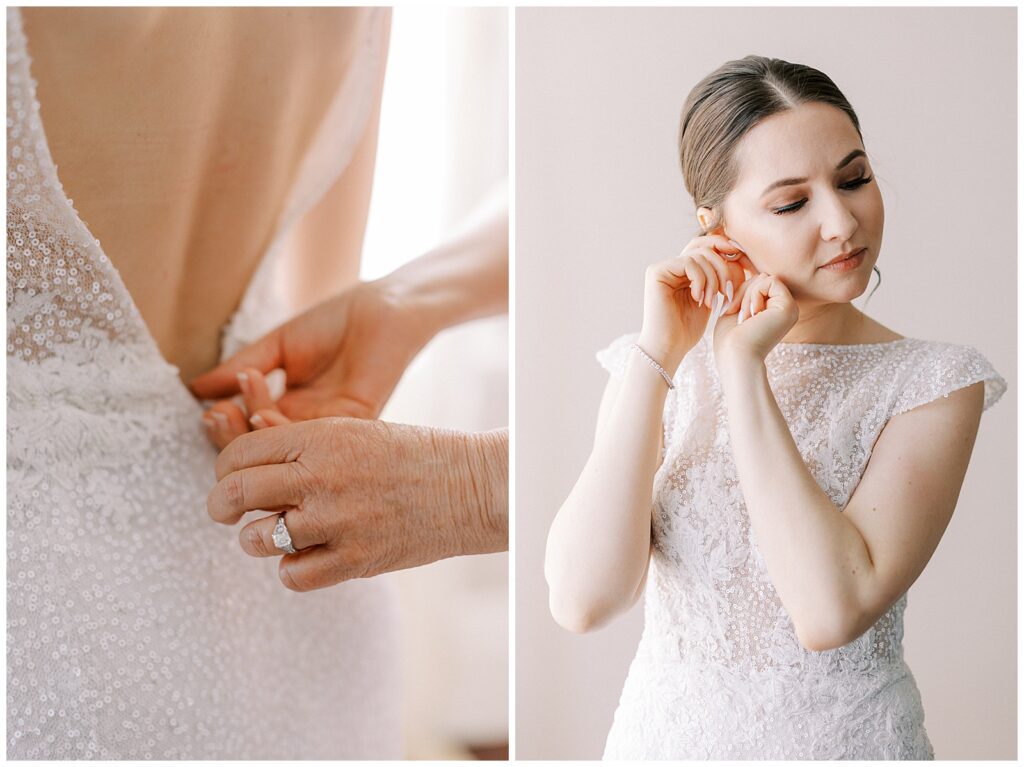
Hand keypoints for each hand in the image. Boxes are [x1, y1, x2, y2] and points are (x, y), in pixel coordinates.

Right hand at [190, 279, 434, 440]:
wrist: (382, 309)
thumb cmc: (334, 322)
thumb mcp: (278, 345)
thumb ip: (240, 368)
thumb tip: (194, 389)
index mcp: (289, 408)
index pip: (248, 431)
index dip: (226, 425)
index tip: (207, 408)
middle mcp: (307, 425)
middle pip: (262, 450)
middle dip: (232, 438)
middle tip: (215, 416)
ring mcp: (329, 427)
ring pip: (283, 449)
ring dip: (252, 432)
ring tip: (234, 408)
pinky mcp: (353, 421)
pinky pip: (313, 439)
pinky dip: (281, 429)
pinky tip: (262, 412)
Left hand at [207, 418, 508, 590]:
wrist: (468, 486)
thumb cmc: (410, 455)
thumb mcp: (353, 430)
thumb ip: (302, 447)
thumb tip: (245, 469)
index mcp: (320, 437)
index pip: (239, 453)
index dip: (225, 468)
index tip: (231, 478)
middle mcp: (322, 477)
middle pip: (235, 494)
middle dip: (221, 505)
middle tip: (225, 511)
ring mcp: (337, 521)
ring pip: (257, 539)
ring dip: (257, 539)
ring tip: (275, 534)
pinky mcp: (355, 559)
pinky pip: (293, 576)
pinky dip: (292, 569)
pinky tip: (309, 556)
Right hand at [637, 234, 755, 372]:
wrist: (668, 348)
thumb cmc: (688, 329)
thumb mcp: (710, 298)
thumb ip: (717, 276)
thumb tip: (736, 251)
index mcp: (682, 271)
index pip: (706, 247)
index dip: (725, 250)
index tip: (743, 262)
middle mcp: (670, 266)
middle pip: (704, 247)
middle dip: (723, 266)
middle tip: (728, 290)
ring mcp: (662, 268)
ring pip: (699, 256)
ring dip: (713, 279)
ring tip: (712, 302)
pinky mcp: (657, 272)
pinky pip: (688, 263)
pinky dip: (700, 280)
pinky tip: (699, 300)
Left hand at [712, 271, 799, 364]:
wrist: (735, 356)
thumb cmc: (730, 339)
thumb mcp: (736, 308)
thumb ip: (747, 290)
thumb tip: (753, 271)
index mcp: (774, 311)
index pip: (757, 283)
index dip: (740, 292)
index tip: (730, 311)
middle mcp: (786, 309)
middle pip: (761, 278)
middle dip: (743, 292)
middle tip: (736, 314)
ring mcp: (790, 307)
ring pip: (765, 278)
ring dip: (747, 295)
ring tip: (744, 317)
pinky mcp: (789, 306)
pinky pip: (770, 281)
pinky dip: (754, 294)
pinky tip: (751, 314)